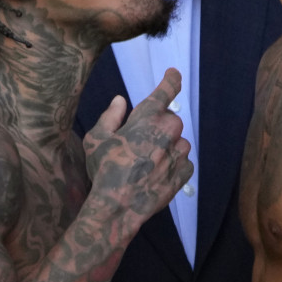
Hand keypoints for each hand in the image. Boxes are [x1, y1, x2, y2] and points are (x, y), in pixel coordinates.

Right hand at [84, 68, 192, 220]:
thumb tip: (120, 101)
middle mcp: (169, 131)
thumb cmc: (104, 170)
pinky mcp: (184, 172)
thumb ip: (110, 116)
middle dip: (156, 126)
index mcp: (148, 118)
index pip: (166, 90)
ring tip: (145, 163)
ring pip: (177, 141)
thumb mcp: (96, 139)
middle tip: (137, 143)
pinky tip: (156, 174)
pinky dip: (173, 164)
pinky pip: (183, 161)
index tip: (174, 74)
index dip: (171, 79)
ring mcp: (179, 153)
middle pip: (169, 119)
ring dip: (166, 146)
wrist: (118, 207)